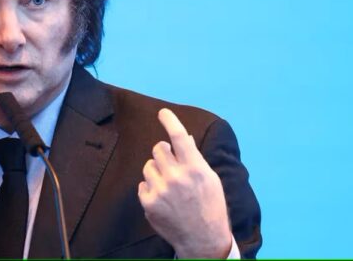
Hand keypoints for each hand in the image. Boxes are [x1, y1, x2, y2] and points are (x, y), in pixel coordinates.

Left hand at [138, 108, 231, 258]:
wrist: (203, 239)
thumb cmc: (210, 206)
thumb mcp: (210, 179)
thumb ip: (194, 157)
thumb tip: (183, 137)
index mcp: (195, 168)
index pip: (179, 137)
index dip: (170, 121)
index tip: (162, 112)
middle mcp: (176, 177)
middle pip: (159, 148)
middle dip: (164, 153)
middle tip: (172, 165)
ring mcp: (160, 190)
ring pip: (148, 165)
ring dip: (156, 171)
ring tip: (169, 185)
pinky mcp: (148, 202)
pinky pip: (142, 183)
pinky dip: (150, 188)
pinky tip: (163, 198)